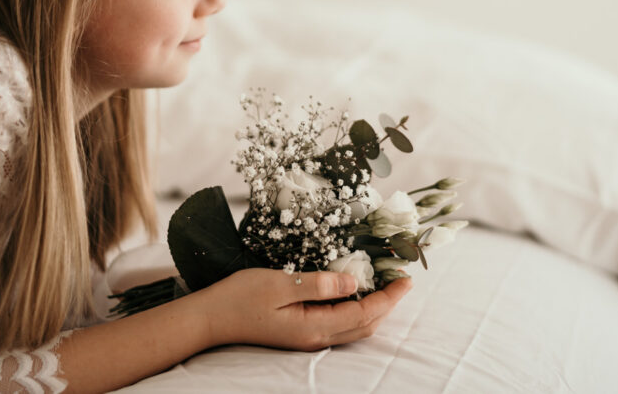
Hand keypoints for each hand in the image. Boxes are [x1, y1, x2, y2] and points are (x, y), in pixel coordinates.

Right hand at [198, 267, 412, 350]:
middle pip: (364, 326)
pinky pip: (339, 324)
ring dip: (374, 308)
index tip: (406, 279)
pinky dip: (356, 309)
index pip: (363, 314)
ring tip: (386, 285)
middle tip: (402, 280)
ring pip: (353, 328)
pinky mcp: (301, 332)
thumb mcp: (281, 283)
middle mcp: (315, 338)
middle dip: (388, 304)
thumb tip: (353, 282)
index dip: (388, 297)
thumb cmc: (241, 297)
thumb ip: (319, 284)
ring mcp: (308, 338)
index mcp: (313, 327)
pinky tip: (355, 292)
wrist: (211, 317)